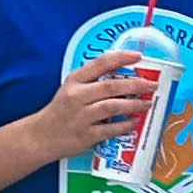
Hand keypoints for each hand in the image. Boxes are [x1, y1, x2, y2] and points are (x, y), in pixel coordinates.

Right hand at [24, 50, 155, 162]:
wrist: (40, 136)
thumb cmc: (60, 110)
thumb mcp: (71, 88)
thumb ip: (92, 81)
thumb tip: (123, 77)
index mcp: (74, 81)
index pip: (100, 64)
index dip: (120, 58)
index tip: (138, 56)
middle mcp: (77, 96)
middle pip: (111, 87)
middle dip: (135, 84)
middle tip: (152, 85)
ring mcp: (81, 116)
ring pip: (113, 107)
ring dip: (134, 104)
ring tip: (147, 103)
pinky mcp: (85, 135)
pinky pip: (110, 129)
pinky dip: (125, 125)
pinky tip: (135, 122)